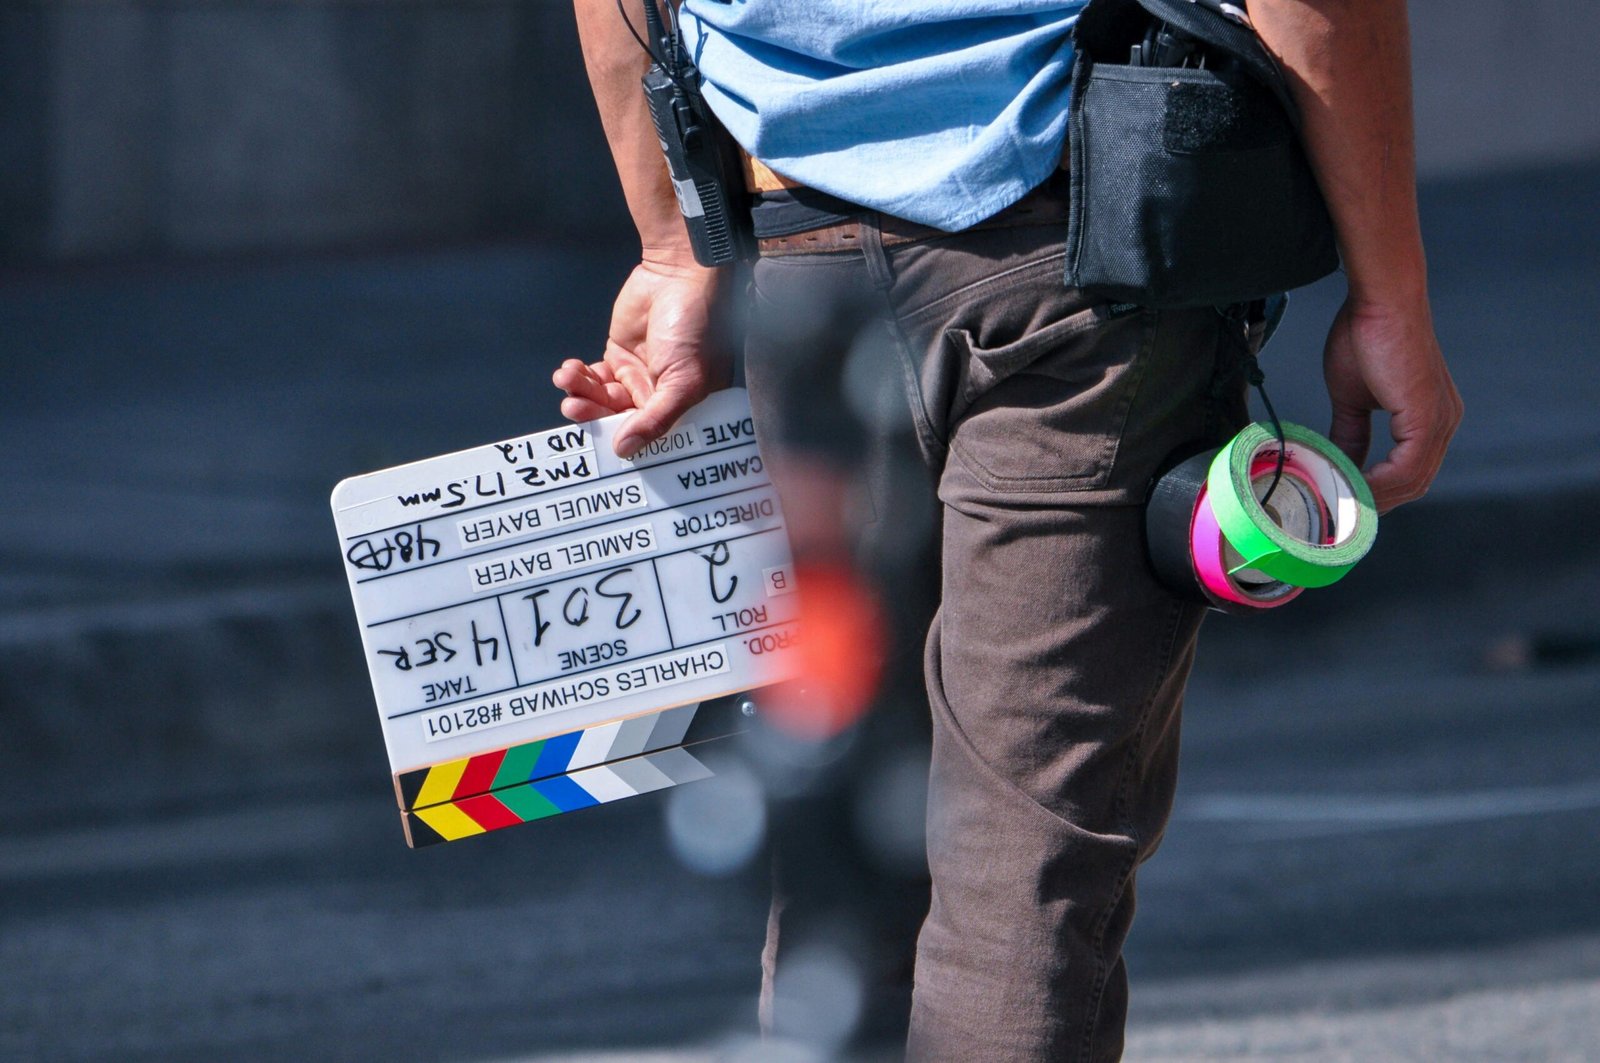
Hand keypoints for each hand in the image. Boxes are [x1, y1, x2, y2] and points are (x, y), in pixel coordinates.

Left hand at [553, 256, 730, 457]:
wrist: (679, 274)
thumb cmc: (697, 326)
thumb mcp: (683, 380)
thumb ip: (656, 418)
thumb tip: (626, 450)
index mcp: (684, 406)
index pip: (648, 435)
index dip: (622, 439)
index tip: (597, 439)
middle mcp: (660, 394)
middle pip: (619, 419)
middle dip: (594, 414)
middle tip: (573, 406)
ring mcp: (638, 374)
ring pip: (603, 399)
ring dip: (581, 393)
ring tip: (566, 380)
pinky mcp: (619, 353)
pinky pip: (595, 376)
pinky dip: (579, 377)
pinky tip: (569, 370)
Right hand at [1322, 297, 1462, 512]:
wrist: (1380, 300)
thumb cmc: (1367, 334)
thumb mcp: (1352, 397)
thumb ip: (1350, 433)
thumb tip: (1338, 461)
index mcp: (1429, 417)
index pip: (1409, 471)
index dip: (1377, 492)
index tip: (1343, 502)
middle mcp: (1443, 422)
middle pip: (1414, 484)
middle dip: (1376, 503)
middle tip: (1338, 514)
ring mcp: (1438, 421)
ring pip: (1411, 481)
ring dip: (1373, 498)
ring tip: (1337, 505)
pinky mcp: (1426, 417)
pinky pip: (1405, 468)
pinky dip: (1376, 483)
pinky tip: (1348, 486)